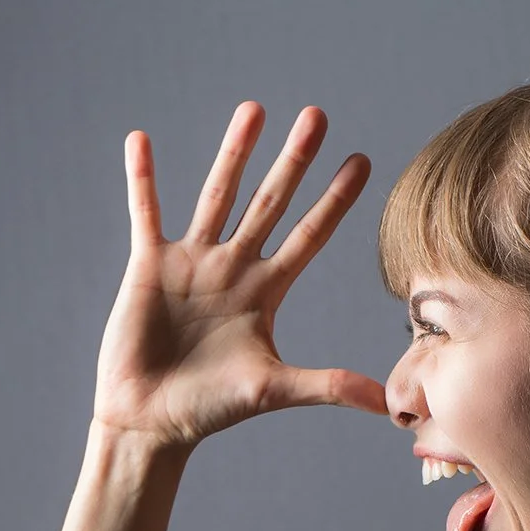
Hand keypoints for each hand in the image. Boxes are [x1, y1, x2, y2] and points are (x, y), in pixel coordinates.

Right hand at [92, 103, 385, 449]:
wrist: (149, 422)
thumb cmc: (210, 409)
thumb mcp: (275, 390)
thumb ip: (329, 387)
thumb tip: (389, 406)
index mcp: (266, 292)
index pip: (310, 235)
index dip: (335, 200)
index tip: (361, 161)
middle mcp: (234, 269)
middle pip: (271, 202)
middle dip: (294, 160)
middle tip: (317, 115)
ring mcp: (192, 263)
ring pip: (218, 195)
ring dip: (235, 152)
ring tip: (254, 109)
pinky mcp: (148, 266)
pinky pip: (146, 212)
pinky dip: (142, 178)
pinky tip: (140, 140)